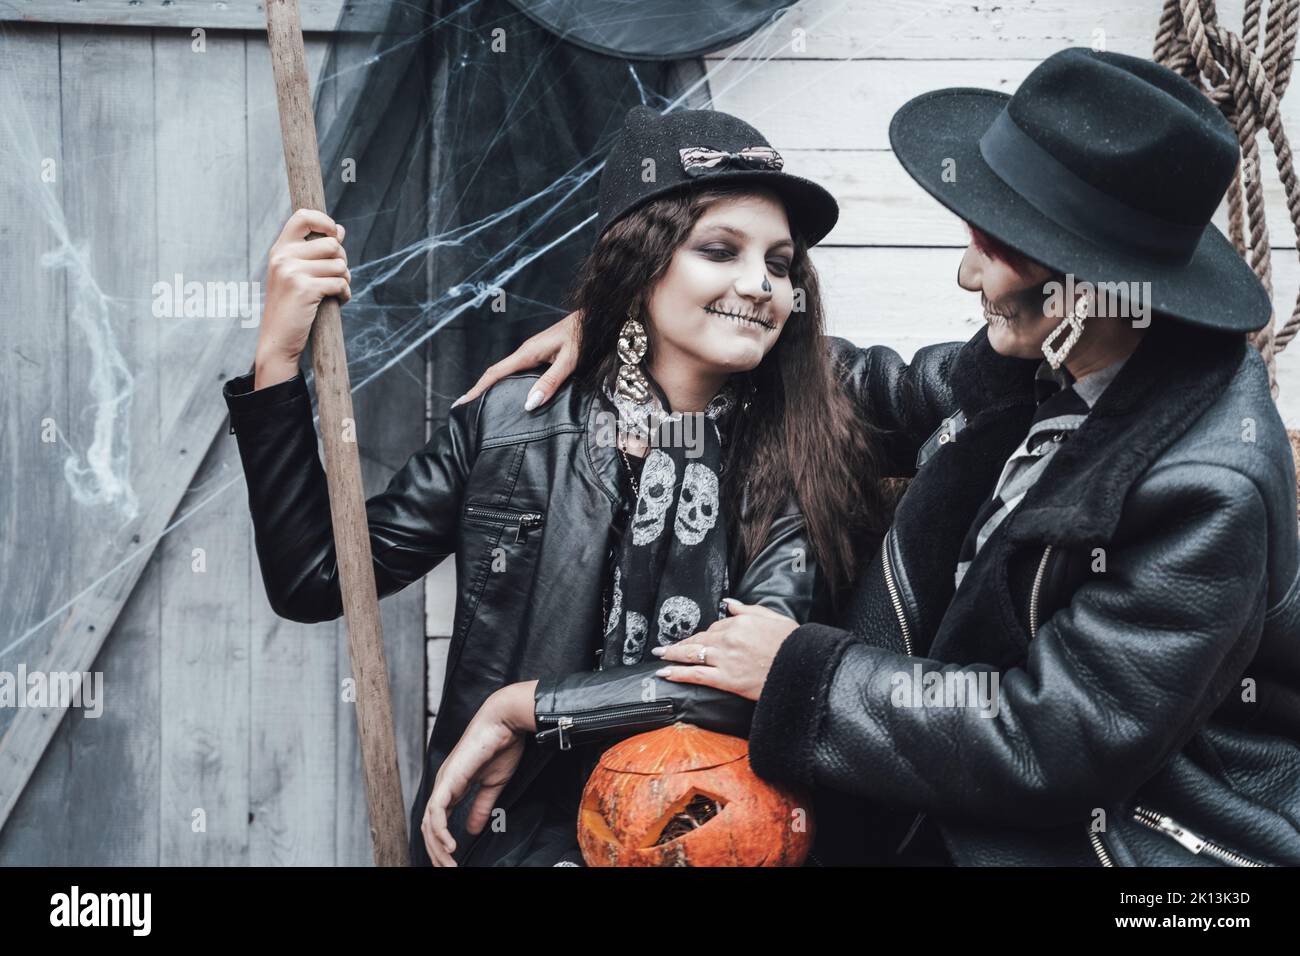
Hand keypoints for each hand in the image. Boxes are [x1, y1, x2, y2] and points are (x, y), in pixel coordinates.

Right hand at [254, 208, 350, 389]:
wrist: (278, 340)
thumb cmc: (292, 307)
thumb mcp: (297, 274)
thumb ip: (315, 252)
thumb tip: (339, 230)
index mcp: (279, 250)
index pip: (303, 217)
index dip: (325, 221)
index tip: (335, 234)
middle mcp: (283, 256)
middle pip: (332, 244)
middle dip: (342, 261)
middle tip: (336, 278)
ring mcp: (292, 272)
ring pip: (340, 265)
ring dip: (345, 280)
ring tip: (334, 292)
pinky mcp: (304, 289)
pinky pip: (340, 283)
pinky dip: (345, 294)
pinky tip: (337, 302)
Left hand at [420, 680, 536, 866]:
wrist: (505, 722)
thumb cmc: (502, 746)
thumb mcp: (493, 785)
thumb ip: (481, 807)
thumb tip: (472, 829)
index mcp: (453, 785)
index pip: (438, 821)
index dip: (441, 843)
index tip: (451, 861)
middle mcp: (444, 784)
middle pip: (430, 826)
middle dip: (437, 851)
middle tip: (448, 869)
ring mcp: (444, 781)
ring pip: (430, 822)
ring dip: (438, 847)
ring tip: (449, 863)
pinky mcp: (450, 779)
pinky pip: (437, 811)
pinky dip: (441, 831)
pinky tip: (451, 846)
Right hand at [452, 310, 579, 409]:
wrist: (593, 318)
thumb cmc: (583, 336)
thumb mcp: (569, 361)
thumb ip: (550, 382)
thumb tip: (529, 403)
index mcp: (527, 352)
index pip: (495, 373)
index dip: (477, 388)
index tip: (462, 402)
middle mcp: (525, 352)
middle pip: (496, 373)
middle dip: (480, 389)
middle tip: (467, 409)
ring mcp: (532, 353)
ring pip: (507, 372)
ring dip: (492, 386)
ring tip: (483, 404)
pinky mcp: (539, 354)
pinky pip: (518, 371)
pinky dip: (507, 382)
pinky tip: (510, 393)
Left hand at [651, 599, 798, 700]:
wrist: (802, 668)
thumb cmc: (792, 643)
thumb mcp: (773, 618)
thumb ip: (748, 609)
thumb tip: (729, 602)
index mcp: (740, 622)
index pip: (716, 625)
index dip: (709, 633)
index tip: (703, 638)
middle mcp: (729, 638)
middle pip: (699, 638)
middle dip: (682, 642)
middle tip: (666, 646)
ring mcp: (725, 659)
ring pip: (692, 654)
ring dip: (672, 654)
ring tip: (661, 654)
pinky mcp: (726, 679)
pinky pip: (695, 674)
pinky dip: (677, 672)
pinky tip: (665, 672)